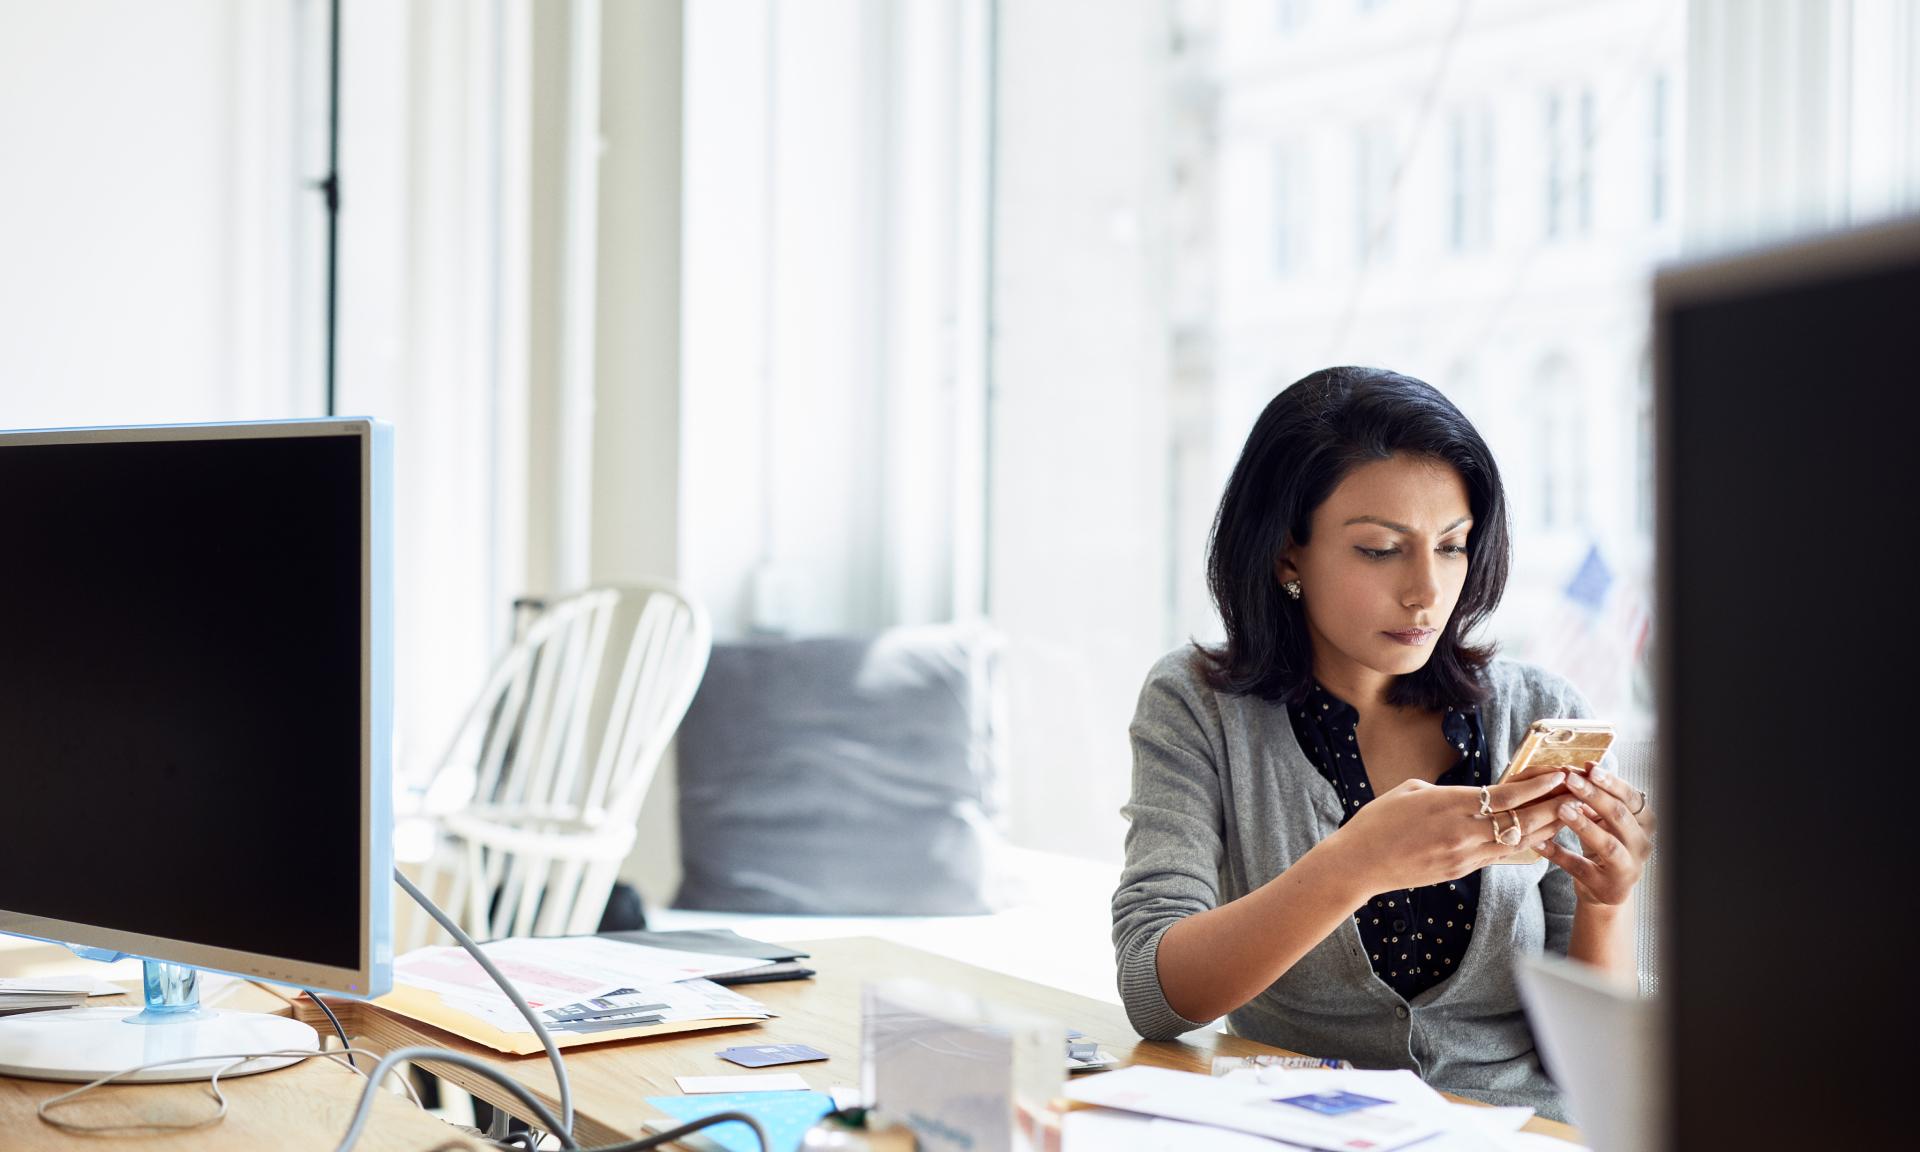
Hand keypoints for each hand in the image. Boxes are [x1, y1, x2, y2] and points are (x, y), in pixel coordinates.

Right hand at [1331, 770, 1569, 894]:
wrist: (1359, 864)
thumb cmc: (1377, 822)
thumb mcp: (1410, 791)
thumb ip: (1446, 791)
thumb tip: (1468, 795)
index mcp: (1449, 805)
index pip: (1505, 796)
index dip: (1537, 786)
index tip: (1559, 774)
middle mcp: (1462, 833)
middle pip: (1521, 821)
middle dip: (1553, 806)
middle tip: (1578, 794)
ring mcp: (1463, 856)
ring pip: (1517, 841)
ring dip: (1544, 827)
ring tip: (1567, 814)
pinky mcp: (1460, 871)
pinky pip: (1499, 855)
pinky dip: (1521, 844)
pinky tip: (1537, 836)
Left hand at [1538, 761, 1655, 905]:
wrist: (1605, 890)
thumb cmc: (1604, 844)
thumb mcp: (1606, 820)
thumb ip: (1597, 799)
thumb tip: (1579, 770)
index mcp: (1644, 824)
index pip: (1632, 798)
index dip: (1611, 781)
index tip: (1589, 766)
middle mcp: (1642, 845)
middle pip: (1620, 816)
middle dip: (1595, 796)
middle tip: (1570, 779)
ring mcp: (1627, 869)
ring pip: (1607, 844)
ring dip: (1583, 824)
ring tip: (1560, 808)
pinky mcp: (1606, 887)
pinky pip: (1580, 868)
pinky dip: (1558, 854)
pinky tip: (1539, 842)